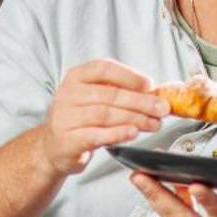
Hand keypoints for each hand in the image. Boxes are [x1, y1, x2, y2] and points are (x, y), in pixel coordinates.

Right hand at [41, 59, 171, 176]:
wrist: (55, 147)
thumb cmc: (82, 120)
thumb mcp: (96, 99)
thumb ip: (121, 93)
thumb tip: (155, 94)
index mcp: (77, 76)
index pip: (104, 68)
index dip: (129, 76)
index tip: (150, 85)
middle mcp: (68, 94)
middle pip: (109, 95)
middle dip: (141, 102)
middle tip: (161, 108)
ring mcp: (65, 117)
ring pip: (105, 114)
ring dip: (135, 119)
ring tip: (154, 124)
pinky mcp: (67, 139)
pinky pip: (96, 135)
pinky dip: (117, 134)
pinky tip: (132, 133)